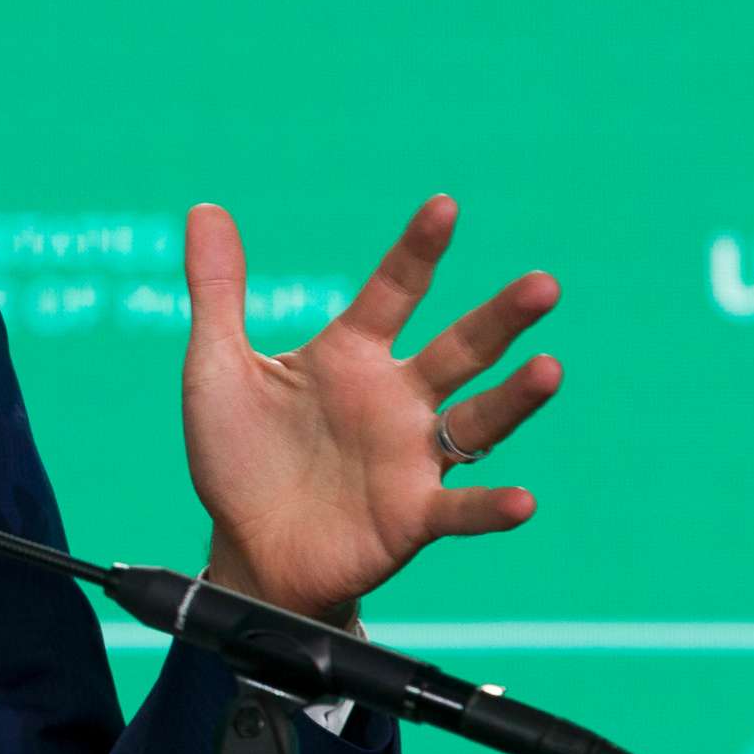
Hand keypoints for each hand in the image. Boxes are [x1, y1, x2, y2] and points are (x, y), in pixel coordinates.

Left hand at [181, 196, 560, 623]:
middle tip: (543, 285)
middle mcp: (395, 399)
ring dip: (515, 399)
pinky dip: (491, 506)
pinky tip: (522, 500)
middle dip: (500, 318)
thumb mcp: (217, 368)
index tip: (444, 206)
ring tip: (549, 369)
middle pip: (459, 350)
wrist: (244, 547)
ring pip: (478, 420)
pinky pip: (461, 509)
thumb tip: (204, 207)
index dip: (417, 251)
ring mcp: (410, 457)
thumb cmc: (238, 455)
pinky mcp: (412, 516)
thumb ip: (218, 292)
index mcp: (350, 356)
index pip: (393, 291)